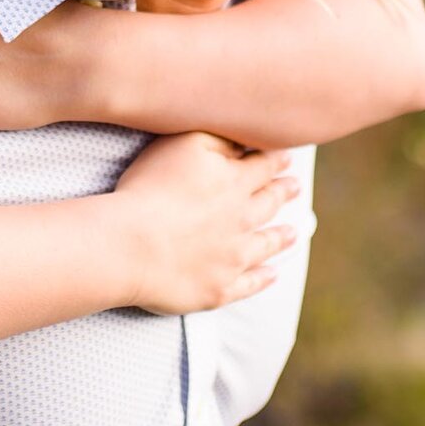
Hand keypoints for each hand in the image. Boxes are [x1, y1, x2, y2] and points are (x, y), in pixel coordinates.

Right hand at [105, 132, 300, 315]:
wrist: (129, 245)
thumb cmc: (149, 188)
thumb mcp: (183, 144)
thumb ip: (217, 137)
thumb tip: (243, 139)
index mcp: (233, 182)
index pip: (264, 166)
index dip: (276, 160)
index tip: (286, 157)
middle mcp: (241, 220)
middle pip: (269, 203)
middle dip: (283, 192)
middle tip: (295, 187)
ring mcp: (232, 258)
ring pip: (266, 244)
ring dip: (281, 237)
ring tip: (293, 232)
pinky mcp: (219, 288)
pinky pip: (249, 284)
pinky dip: (263, 278)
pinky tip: (271, 274)